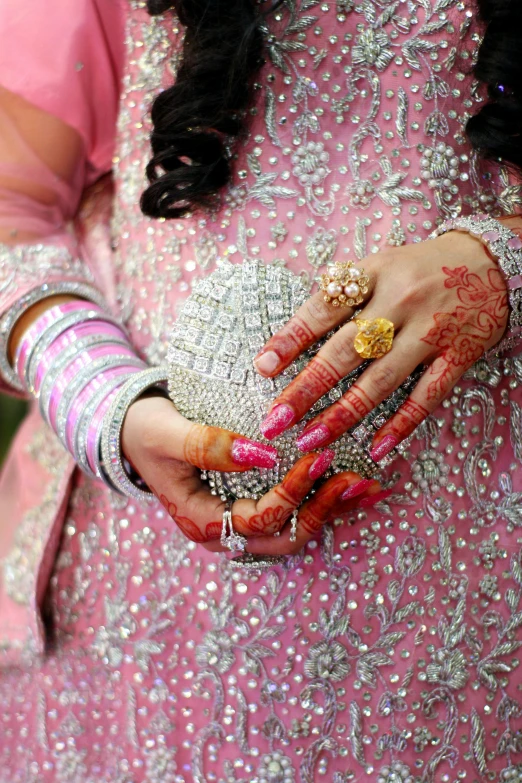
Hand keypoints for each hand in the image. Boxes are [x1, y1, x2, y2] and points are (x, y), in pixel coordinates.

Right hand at [121, 395, 383, 554]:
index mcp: (201, 522)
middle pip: (285, 536)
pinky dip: (323, 499)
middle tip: (356, 479)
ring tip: (368, 485)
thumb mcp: (167, 434)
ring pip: (294, 529)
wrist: (133, 433)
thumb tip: (261, 454)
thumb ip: (208, 445)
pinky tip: (352, 483)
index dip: (292, 492)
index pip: (258, 518)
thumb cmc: (145, 432)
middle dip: (324, 510)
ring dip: (332, 510)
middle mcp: (224, 532)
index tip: (318, 456)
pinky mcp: (249, 506)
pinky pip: (292, 512)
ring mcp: (238, 523)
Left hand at [254, 231, 508, 458]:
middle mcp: (400, 302)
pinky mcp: (458, 355)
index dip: (290, 340)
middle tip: (276, 420)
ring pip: (381, 380)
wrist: (489, 260)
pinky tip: (376, 447)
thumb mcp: (378, 266)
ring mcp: (430, 331)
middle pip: (345, 351)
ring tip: (311, 440)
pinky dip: (401, 424)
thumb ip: (342, 296)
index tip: (262, 369)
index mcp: (374, 275)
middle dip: (306, 389)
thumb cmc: (419, 268)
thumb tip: (291, 338)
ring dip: (343, 414)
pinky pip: (426, 396)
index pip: (323, 309)